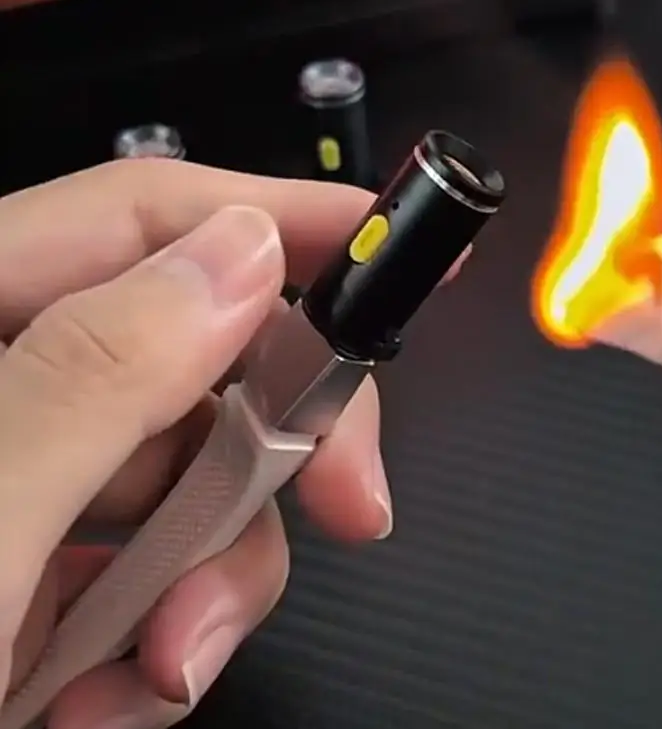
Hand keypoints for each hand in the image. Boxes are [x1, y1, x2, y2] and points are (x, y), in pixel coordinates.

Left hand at [0, 160, 412, 728]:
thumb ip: (91, 380)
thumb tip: (240, 254)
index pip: (139, 218)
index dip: (274, 216)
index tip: (390, 248)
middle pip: (195, 353)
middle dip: (276, 441)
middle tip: (352, 500)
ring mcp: (23, 482)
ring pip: (192, 471)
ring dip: (214, 571)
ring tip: (164, 664)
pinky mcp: (44, 567)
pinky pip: (157, 561)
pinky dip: (165, 632)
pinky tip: (117, 694)